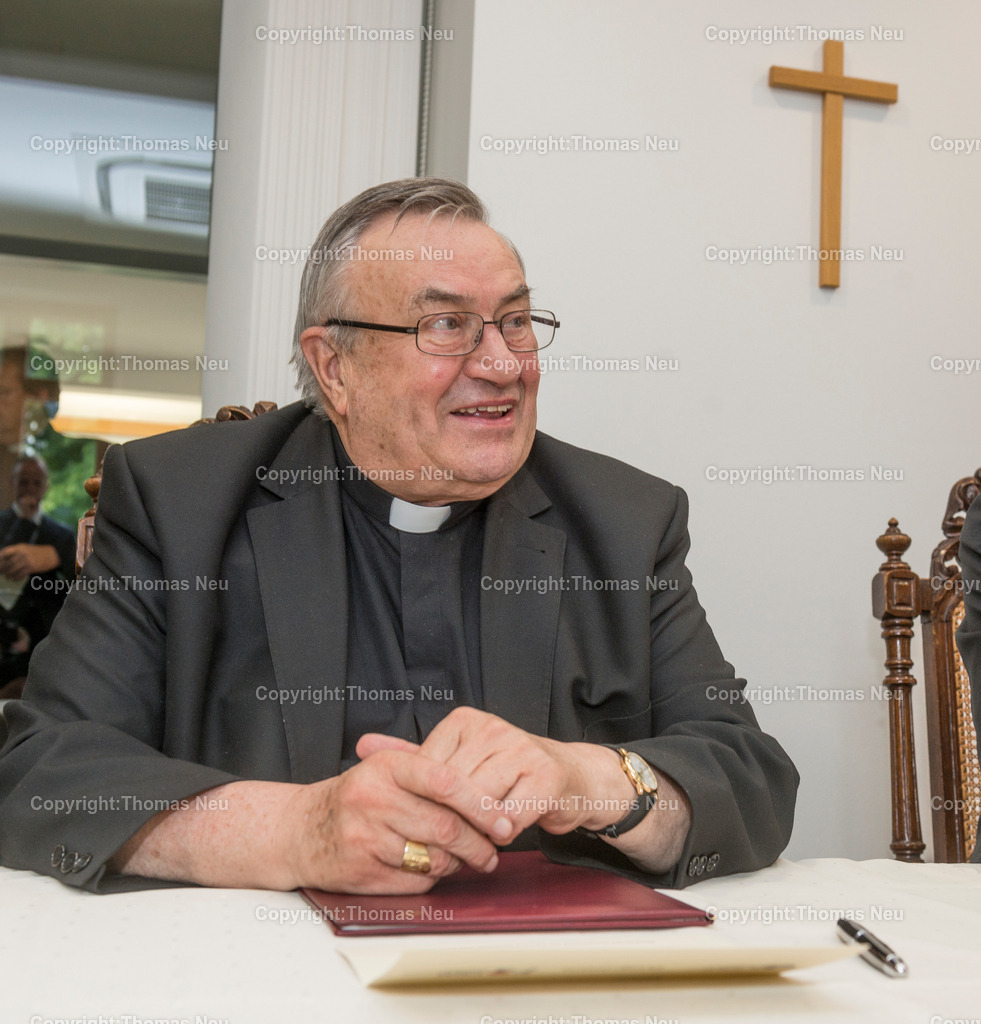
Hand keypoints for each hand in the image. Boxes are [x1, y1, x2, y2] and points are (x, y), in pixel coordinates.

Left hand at [0, 543, 59, 579]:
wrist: (52, 555)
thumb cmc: (37, 552)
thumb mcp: (26, 548)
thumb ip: (15, 552)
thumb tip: (3, 560)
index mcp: (20, 547)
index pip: (5, 552)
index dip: (0, 558)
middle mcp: (23, 553)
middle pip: (8, 562)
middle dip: (2, 569)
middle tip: (1, 572)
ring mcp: (28, 560)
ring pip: (13, 570)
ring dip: (8, 574)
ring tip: (7, 576)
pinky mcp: (32, 568)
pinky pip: (20, 574)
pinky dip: (16, 578)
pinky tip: (14, 579)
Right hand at [276, 744, 514, 893]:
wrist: (301, 829)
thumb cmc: (357, 797)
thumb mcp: (388, 770)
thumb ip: (433, 775)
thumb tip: (490, 797)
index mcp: (386, 767)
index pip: (445, 781)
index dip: (480, 802)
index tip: (502, 818)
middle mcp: (373, 798)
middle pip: (446, 826)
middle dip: (479, 842)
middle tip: (494, 848)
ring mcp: (365, 836)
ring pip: (435, 857)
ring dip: (458, 862)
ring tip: (465, 857)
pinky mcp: (362, 871)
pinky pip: (416, 881)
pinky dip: (433, 878)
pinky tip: (432, 868)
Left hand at [358, 707, 635, 836]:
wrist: (572, 778)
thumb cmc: (507, 774)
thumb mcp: (458, 759)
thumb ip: (411, 756)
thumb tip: (363, 747)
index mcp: (465, 720)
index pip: (429, 769)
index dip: (426, 803)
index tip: (426, 821)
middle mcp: (492, 727)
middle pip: (453, 789)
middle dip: (451, 820)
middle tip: (449, 839)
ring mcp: (521, 748)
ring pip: (480, 803)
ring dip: (477, 829)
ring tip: (477, 839)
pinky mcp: (546, 774)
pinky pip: (511, 815)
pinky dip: (504, 832)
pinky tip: (502, 835)